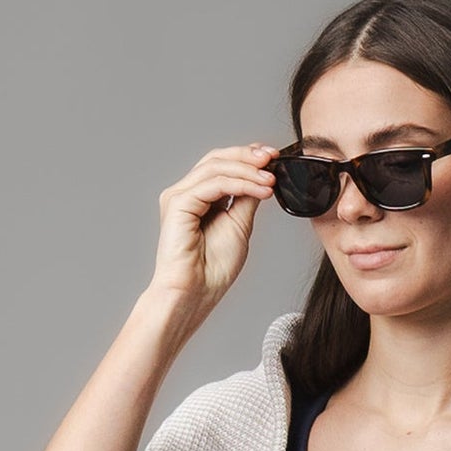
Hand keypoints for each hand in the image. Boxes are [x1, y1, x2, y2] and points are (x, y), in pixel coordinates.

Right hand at [146, 141, 278, 312]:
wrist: (195, 294)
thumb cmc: (213, 270)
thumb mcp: (240, 226)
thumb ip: (246, 199)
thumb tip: (262, 176)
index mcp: (200, 198)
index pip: (222, 165)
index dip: (247, 157)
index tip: (273, 158)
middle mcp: (186, 193)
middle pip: (217, 159)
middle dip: (248, 155)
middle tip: (273, 157)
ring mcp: (179, 196)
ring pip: (216, 168)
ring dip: (248, 170)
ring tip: (271, 179)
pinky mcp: (177, 203)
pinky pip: (214, 184)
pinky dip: (241, 184)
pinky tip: (261, 190)